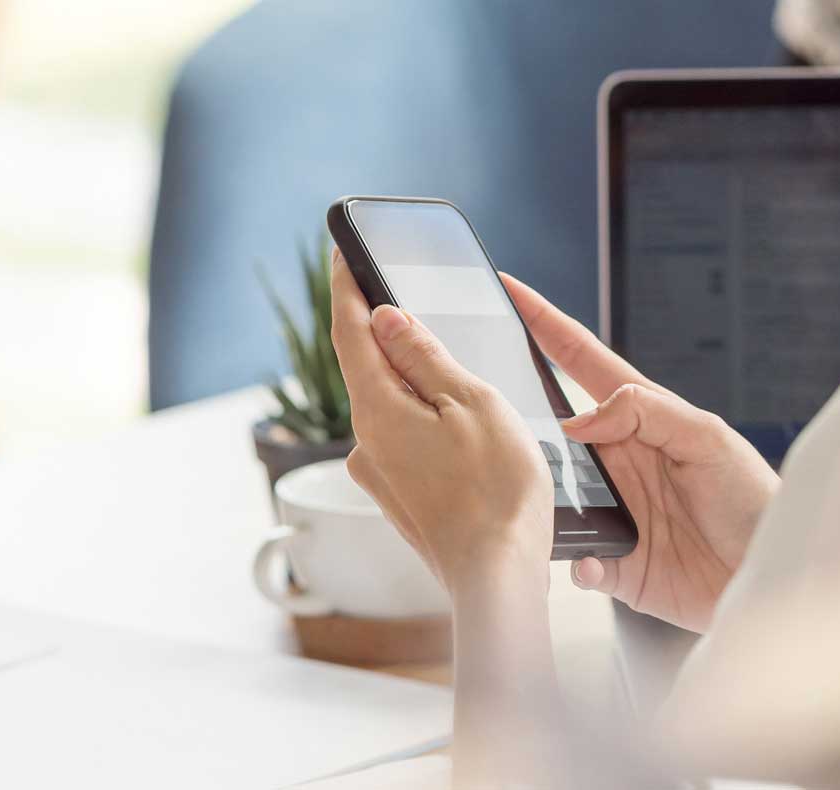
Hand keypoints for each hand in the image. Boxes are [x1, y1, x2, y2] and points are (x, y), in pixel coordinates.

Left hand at [329, 250, 553, 595]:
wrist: (497, 578)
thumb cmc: (497, 492)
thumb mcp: (471, 403)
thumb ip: (424, 356)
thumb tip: (385, 317)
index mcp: (377, 409)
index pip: (348, 331)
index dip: (345, 286)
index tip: (341, 251)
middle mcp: (365, 442)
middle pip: (368, 367)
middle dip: (385, 332)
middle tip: (403, 294)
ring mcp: (379, 473)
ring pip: (389, 406)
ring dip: (411, 380)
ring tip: (451, 366)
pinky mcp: (398, 497)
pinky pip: (403, 438)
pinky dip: (422, 418)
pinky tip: (458, 425)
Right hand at [501, 273, 778, 631]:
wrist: (773, 576)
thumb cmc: (755, 501)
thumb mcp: (709, 438)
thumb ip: (647, 412)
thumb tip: (580, 420)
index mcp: (638, 419)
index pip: (579, 361)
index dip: (544, 324)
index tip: (510, 290)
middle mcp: (615, 461)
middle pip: (548, 428)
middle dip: (513, 415)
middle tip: (481, 402)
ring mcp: (610, 509)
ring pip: (548, 494)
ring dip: (536, 495)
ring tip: (529, 494)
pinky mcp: (612, 561)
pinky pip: (574, 558)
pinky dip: (575, 559)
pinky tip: (589, 559)